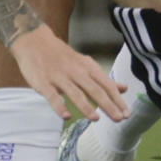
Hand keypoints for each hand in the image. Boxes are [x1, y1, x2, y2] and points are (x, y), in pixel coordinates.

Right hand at [8, 26, 128, 121]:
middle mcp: (76, 72)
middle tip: (119, 118)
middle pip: (95, 89)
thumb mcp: (85, 64)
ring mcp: (59, 77)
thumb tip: (124, 89)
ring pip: (75, 93)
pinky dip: (60, 106)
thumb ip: (103, 78)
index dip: (117, 99)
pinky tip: (66, 116)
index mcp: (87, 67)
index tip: (127, 113)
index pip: (106, 84)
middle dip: (108, 105)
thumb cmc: (62, 56)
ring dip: (86, 106)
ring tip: (96, 119)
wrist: (34, 41)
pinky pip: (52, 96)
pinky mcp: (43, 83)